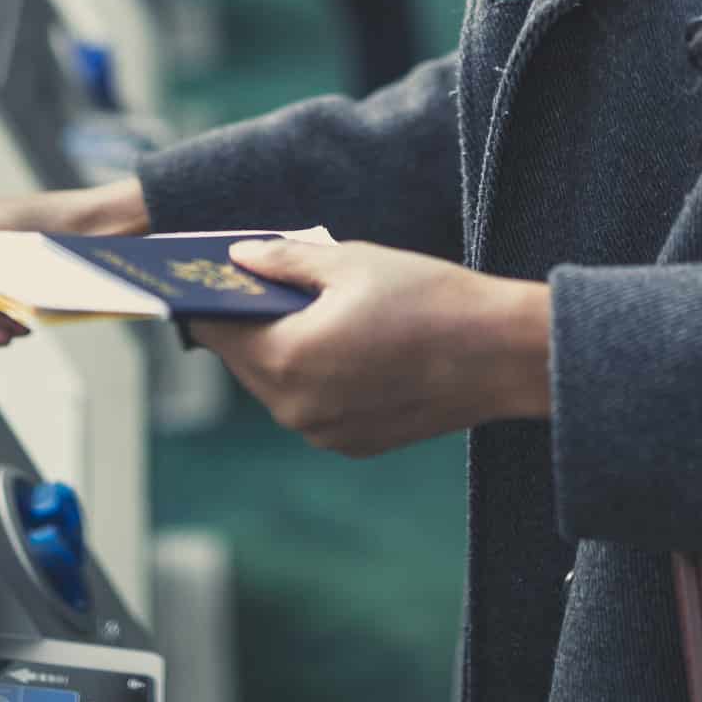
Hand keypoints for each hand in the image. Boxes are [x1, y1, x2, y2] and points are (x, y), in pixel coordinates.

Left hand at [192, 239, 550, 457]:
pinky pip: (311, 404)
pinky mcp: (354, 443)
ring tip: (302, 303)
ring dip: (279, 347)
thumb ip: (284, 260)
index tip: (200, 274)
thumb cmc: (428, 298)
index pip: (218, 328)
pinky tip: (339, 338)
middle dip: (246, 320)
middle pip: (244, 359)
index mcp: (288, 358)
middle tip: (255, 278)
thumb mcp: (351, 261)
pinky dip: (312, 373)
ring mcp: (325, 433)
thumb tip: (239, 258)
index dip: (206, 297)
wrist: (501, 354)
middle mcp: (296, 408)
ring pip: (277, 384)